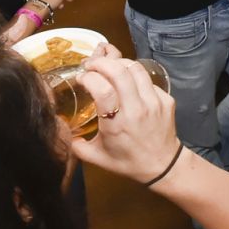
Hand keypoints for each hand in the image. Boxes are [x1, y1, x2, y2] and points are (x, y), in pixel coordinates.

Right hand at [67, 51, 181, 183]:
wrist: (163, 165)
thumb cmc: (127, 161)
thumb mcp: (97, 158)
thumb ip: (76, 146)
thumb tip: (63, 131)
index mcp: (117, 124)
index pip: (103, 90)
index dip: (89, 77)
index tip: (81, 77)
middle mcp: (137, 109)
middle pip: (120, 72)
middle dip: (102, 62)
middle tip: (92, 64)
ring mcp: (154, 102)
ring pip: (136, 69)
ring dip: (119, 63)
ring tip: (108, 67)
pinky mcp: (166, 99)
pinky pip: (148, 79)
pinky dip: (134, 76)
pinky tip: (127, 82)